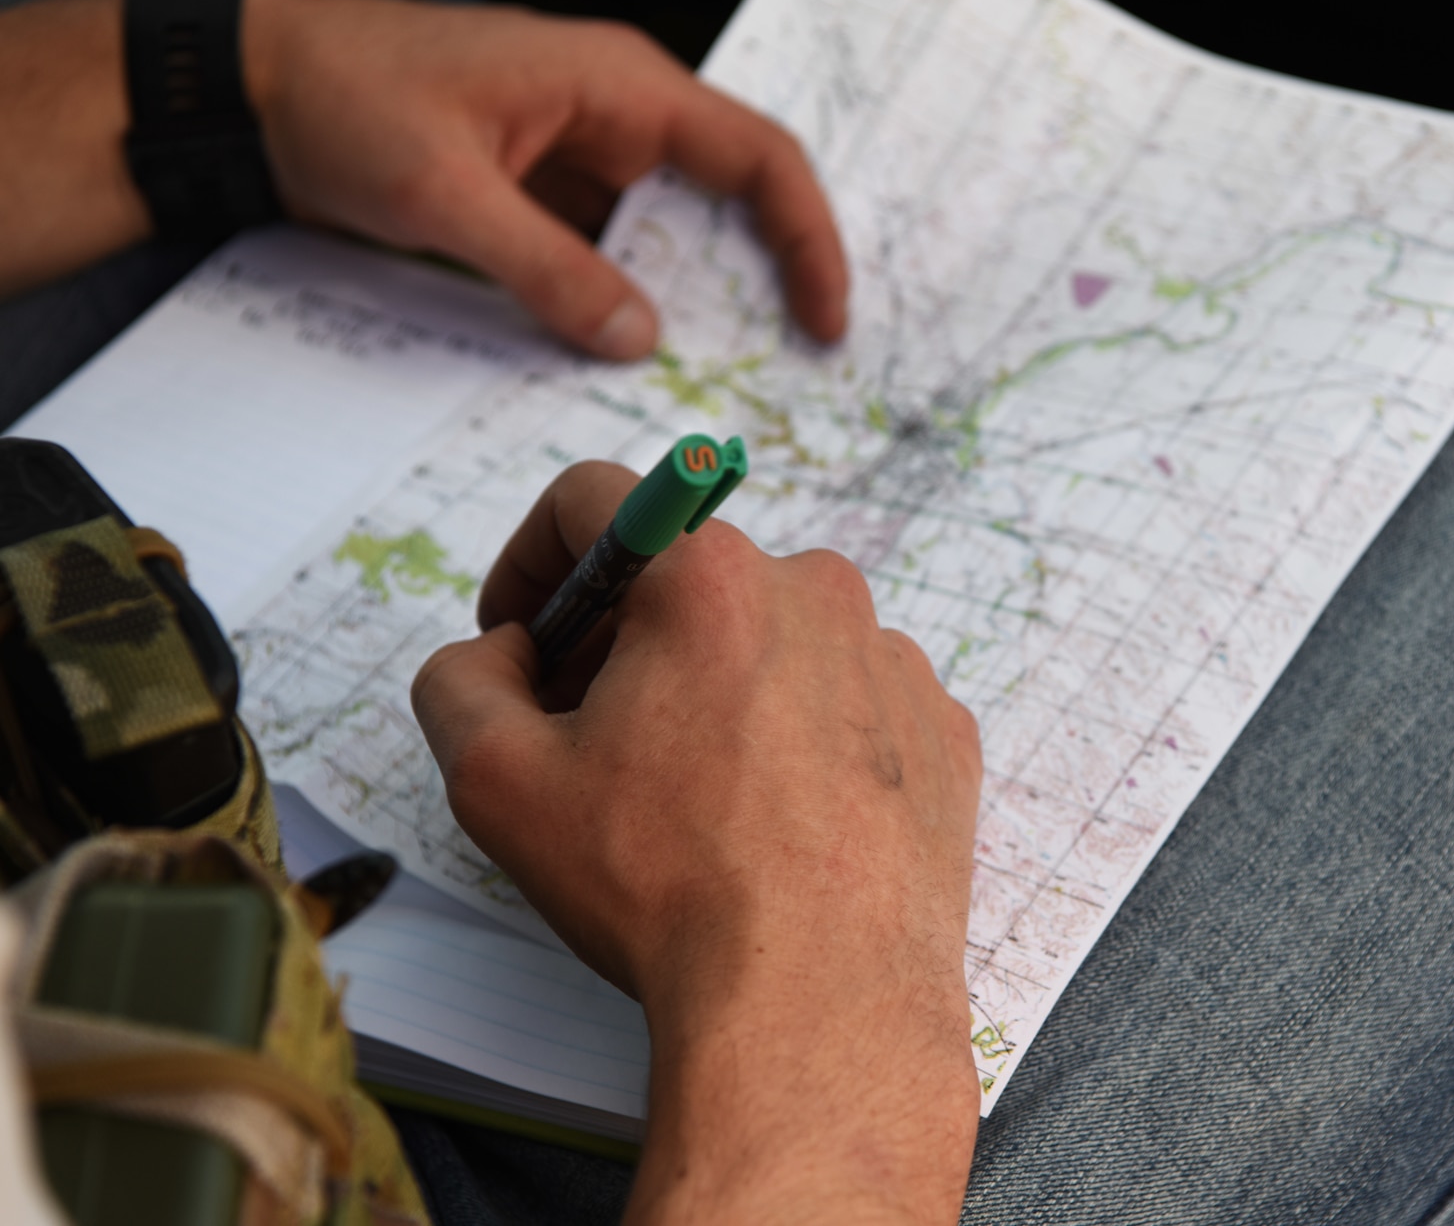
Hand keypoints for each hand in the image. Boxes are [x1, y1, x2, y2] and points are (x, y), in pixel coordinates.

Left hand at [243, 0, 846, 354]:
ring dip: (692, 302)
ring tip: (716, 381)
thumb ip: (549, 269)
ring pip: (670, 235)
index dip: (807, 238)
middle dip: (765, 281)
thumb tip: (640, 338)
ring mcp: (579, 153)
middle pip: (729, 199)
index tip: (825, 319)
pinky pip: (609, 251)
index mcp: (617, 84)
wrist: (245, 84)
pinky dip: (626, 303)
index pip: (756, 156)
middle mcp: (615, 113)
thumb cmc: (342, 100)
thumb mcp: (446, 196)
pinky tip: (626, 358)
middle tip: (789, 370)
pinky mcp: (542, 192)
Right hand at [411, 463, 981, 1224]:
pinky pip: (847, 702)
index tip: (520, 638)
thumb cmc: (666, 890)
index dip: (530, 561)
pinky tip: (774, 824)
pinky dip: (799, 739)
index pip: (594, 501)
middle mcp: (816, 591)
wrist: (821, 1003)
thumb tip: (499, 652)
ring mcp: (893, 659)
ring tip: (694, 800)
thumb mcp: (497, 782)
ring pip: (772, 642)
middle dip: (623, 642)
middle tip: (591, 738)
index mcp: (709, 576)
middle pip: (689, 578)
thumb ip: (460, 681)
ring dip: (717, 691)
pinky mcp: (941, 728)